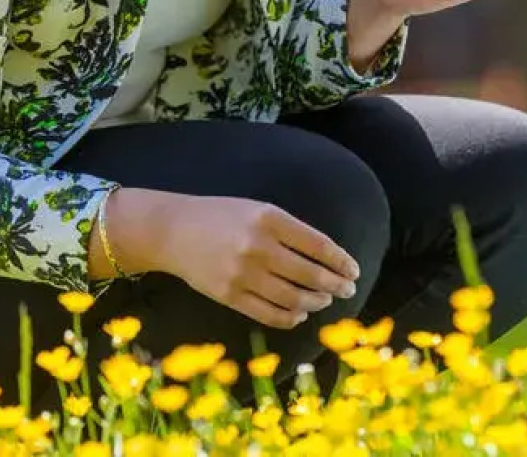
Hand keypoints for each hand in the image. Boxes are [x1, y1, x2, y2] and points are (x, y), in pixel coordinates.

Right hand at [126, 192, 361, 329]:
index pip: (318, 245)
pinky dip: (291, 317)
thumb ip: (290, 231)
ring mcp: (242, 274)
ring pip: (293, 298)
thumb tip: (326, 260)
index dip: (340, 261)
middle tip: (347, 289)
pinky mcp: (228, 295)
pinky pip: (269, 314)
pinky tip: (300, 314)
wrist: (172, 231)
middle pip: (310, 274)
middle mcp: (257, 246)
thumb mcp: (258, 210)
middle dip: (335, 285)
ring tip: (325, 300)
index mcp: (269, 219)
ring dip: (316, 302)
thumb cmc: (222, 217)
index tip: (354, 270)